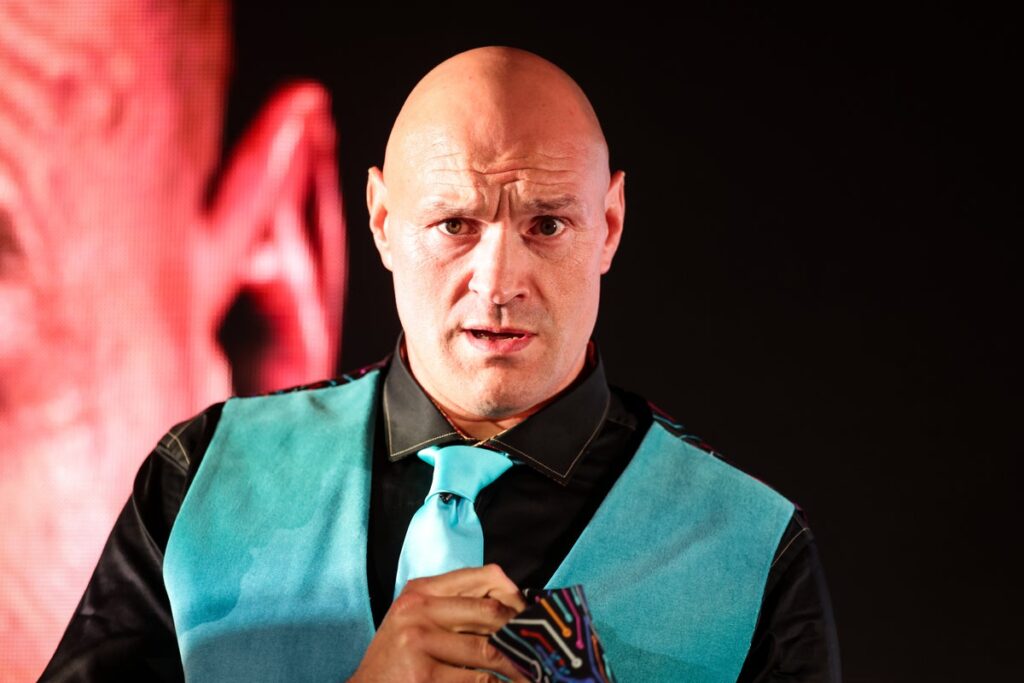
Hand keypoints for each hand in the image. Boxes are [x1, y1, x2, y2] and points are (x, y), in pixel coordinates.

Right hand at [348, 564, 528, 682]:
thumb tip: (512, 606)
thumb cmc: (396, 658)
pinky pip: (476, 681)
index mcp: (421, 591)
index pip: (484, 576)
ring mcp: (418, 642)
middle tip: (538, 647)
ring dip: (514, 667)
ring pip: (488, 652)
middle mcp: (418, 610)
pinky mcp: (422, 676)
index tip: (529, 615)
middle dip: (518, 633)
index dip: (515, 595)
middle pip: (490, 612)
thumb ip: (455, 606)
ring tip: (529, 673)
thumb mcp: (417, 619)